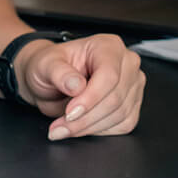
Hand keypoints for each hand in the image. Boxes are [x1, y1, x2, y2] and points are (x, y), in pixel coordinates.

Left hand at [14, 33, 144, 140]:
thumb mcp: (45, 65)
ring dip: (89, 127)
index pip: (109, 75)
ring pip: (119, 115)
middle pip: (115, 98)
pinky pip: (123, 125)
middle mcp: (126, 63)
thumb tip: (76, 85)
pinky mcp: (132, 105)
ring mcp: (132, 85)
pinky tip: (81, 126)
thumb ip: (59, 73)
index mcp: (108, 46)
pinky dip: (99, 131)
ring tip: (64, 128)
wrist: (50, 82)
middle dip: (85, 118)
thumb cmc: (50, 68)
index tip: (69, 112)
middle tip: (60, 126)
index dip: (90, 98)